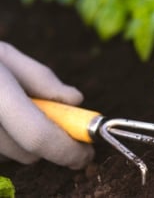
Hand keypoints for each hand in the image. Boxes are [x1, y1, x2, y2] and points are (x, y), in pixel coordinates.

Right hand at [0, 41, 93, 168]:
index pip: (38, 135)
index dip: (67, 150)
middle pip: (27, 152)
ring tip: (13, 111)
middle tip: (62, 126)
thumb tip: (76, 100)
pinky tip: (1, 119)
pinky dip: (5, 141)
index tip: (86, 153)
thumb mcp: (5, 57)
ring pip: (10, 155)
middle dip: (51, 143)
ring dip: (24, 141)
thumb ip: (42, 79)